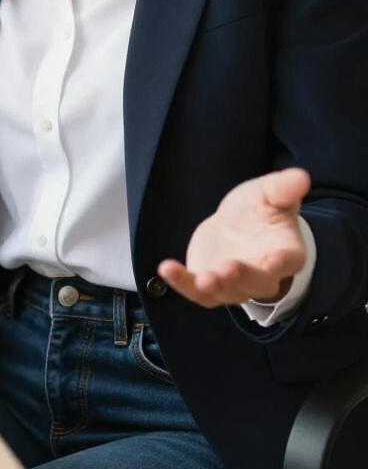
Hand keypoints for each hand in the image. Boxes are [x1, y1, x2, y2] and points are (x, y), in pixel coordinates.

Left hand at [157, 167, 310, 307]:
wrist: (236, 224)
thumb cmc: (260, 209)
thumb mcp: (270, 192)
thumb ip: (284, 187)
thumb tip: (301, 176)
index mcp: (285, 253)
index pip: (287, 261)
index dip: (280, 262)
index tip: (275, 260)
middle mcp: (262, 276)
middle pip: (255, 283)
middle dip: (242, 277)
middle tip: (228, 269)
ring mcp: (233, 285)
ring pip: (225, 292)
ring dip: (212, 287)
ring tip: (201, 279)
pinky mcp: (207, 286)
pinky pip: (195, 290)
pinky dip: (181, 282)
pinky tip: (166, 268)